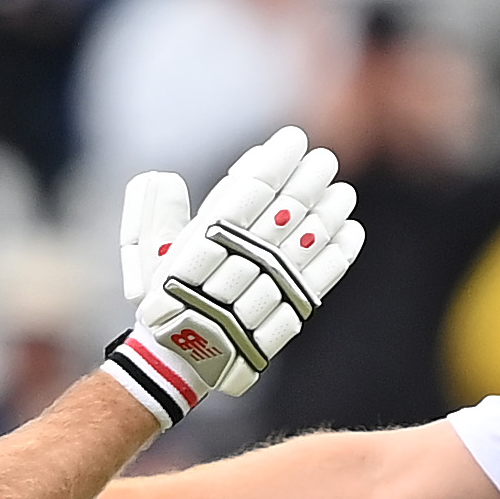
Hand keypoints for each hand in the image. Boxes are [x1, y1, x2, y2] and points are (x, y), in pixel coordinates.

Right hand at [98, 126, 366, 422]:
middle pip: (284, 212)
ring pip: (306, 243)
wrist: (179, 360)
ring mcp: (264, 292)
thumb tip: (169, 178)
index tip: (294, 138)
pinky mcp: (285, 317)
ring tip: (344, 192)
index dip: (276, 161)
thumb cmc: (164, 299)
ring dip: (329, 214)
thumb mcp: (148, 255)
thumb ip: (159, 214)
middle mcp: (236, 265)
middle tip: (326, 160)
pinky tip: (351, 232)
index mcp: (202, 243)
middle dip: (309, 181)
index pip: (248, 189)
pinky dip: (338, 256)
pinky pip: (318, 281)